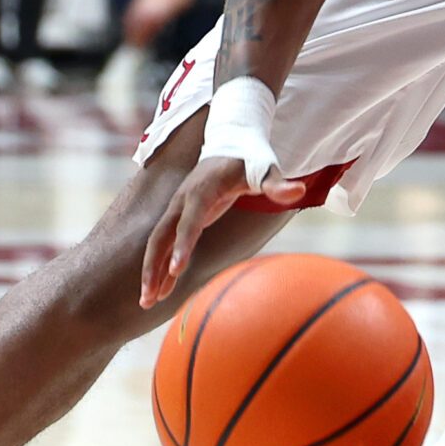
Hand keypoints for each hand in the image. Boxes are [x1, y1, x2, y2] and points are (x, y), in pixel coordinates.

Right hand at [137, 150, 312, 308]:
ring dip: (151, 272)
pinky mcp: (181, 218)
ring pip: (158, 244)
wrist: (230, 141)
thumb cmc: (250, 158)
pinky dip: (162, 268)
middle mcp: (182, 201)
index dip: (183, 244)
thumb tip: (299, 191)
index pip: (190, 220)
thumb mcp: (265, 169)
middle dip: (153, 267)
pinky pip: (167, 246)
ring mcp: (178, 210)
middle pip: (161, 237)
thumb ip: (277, 184)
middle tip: (149, 297)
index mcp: (201, 190)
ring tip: (145, 304)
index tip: (177, 270)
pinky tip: (161, 292)